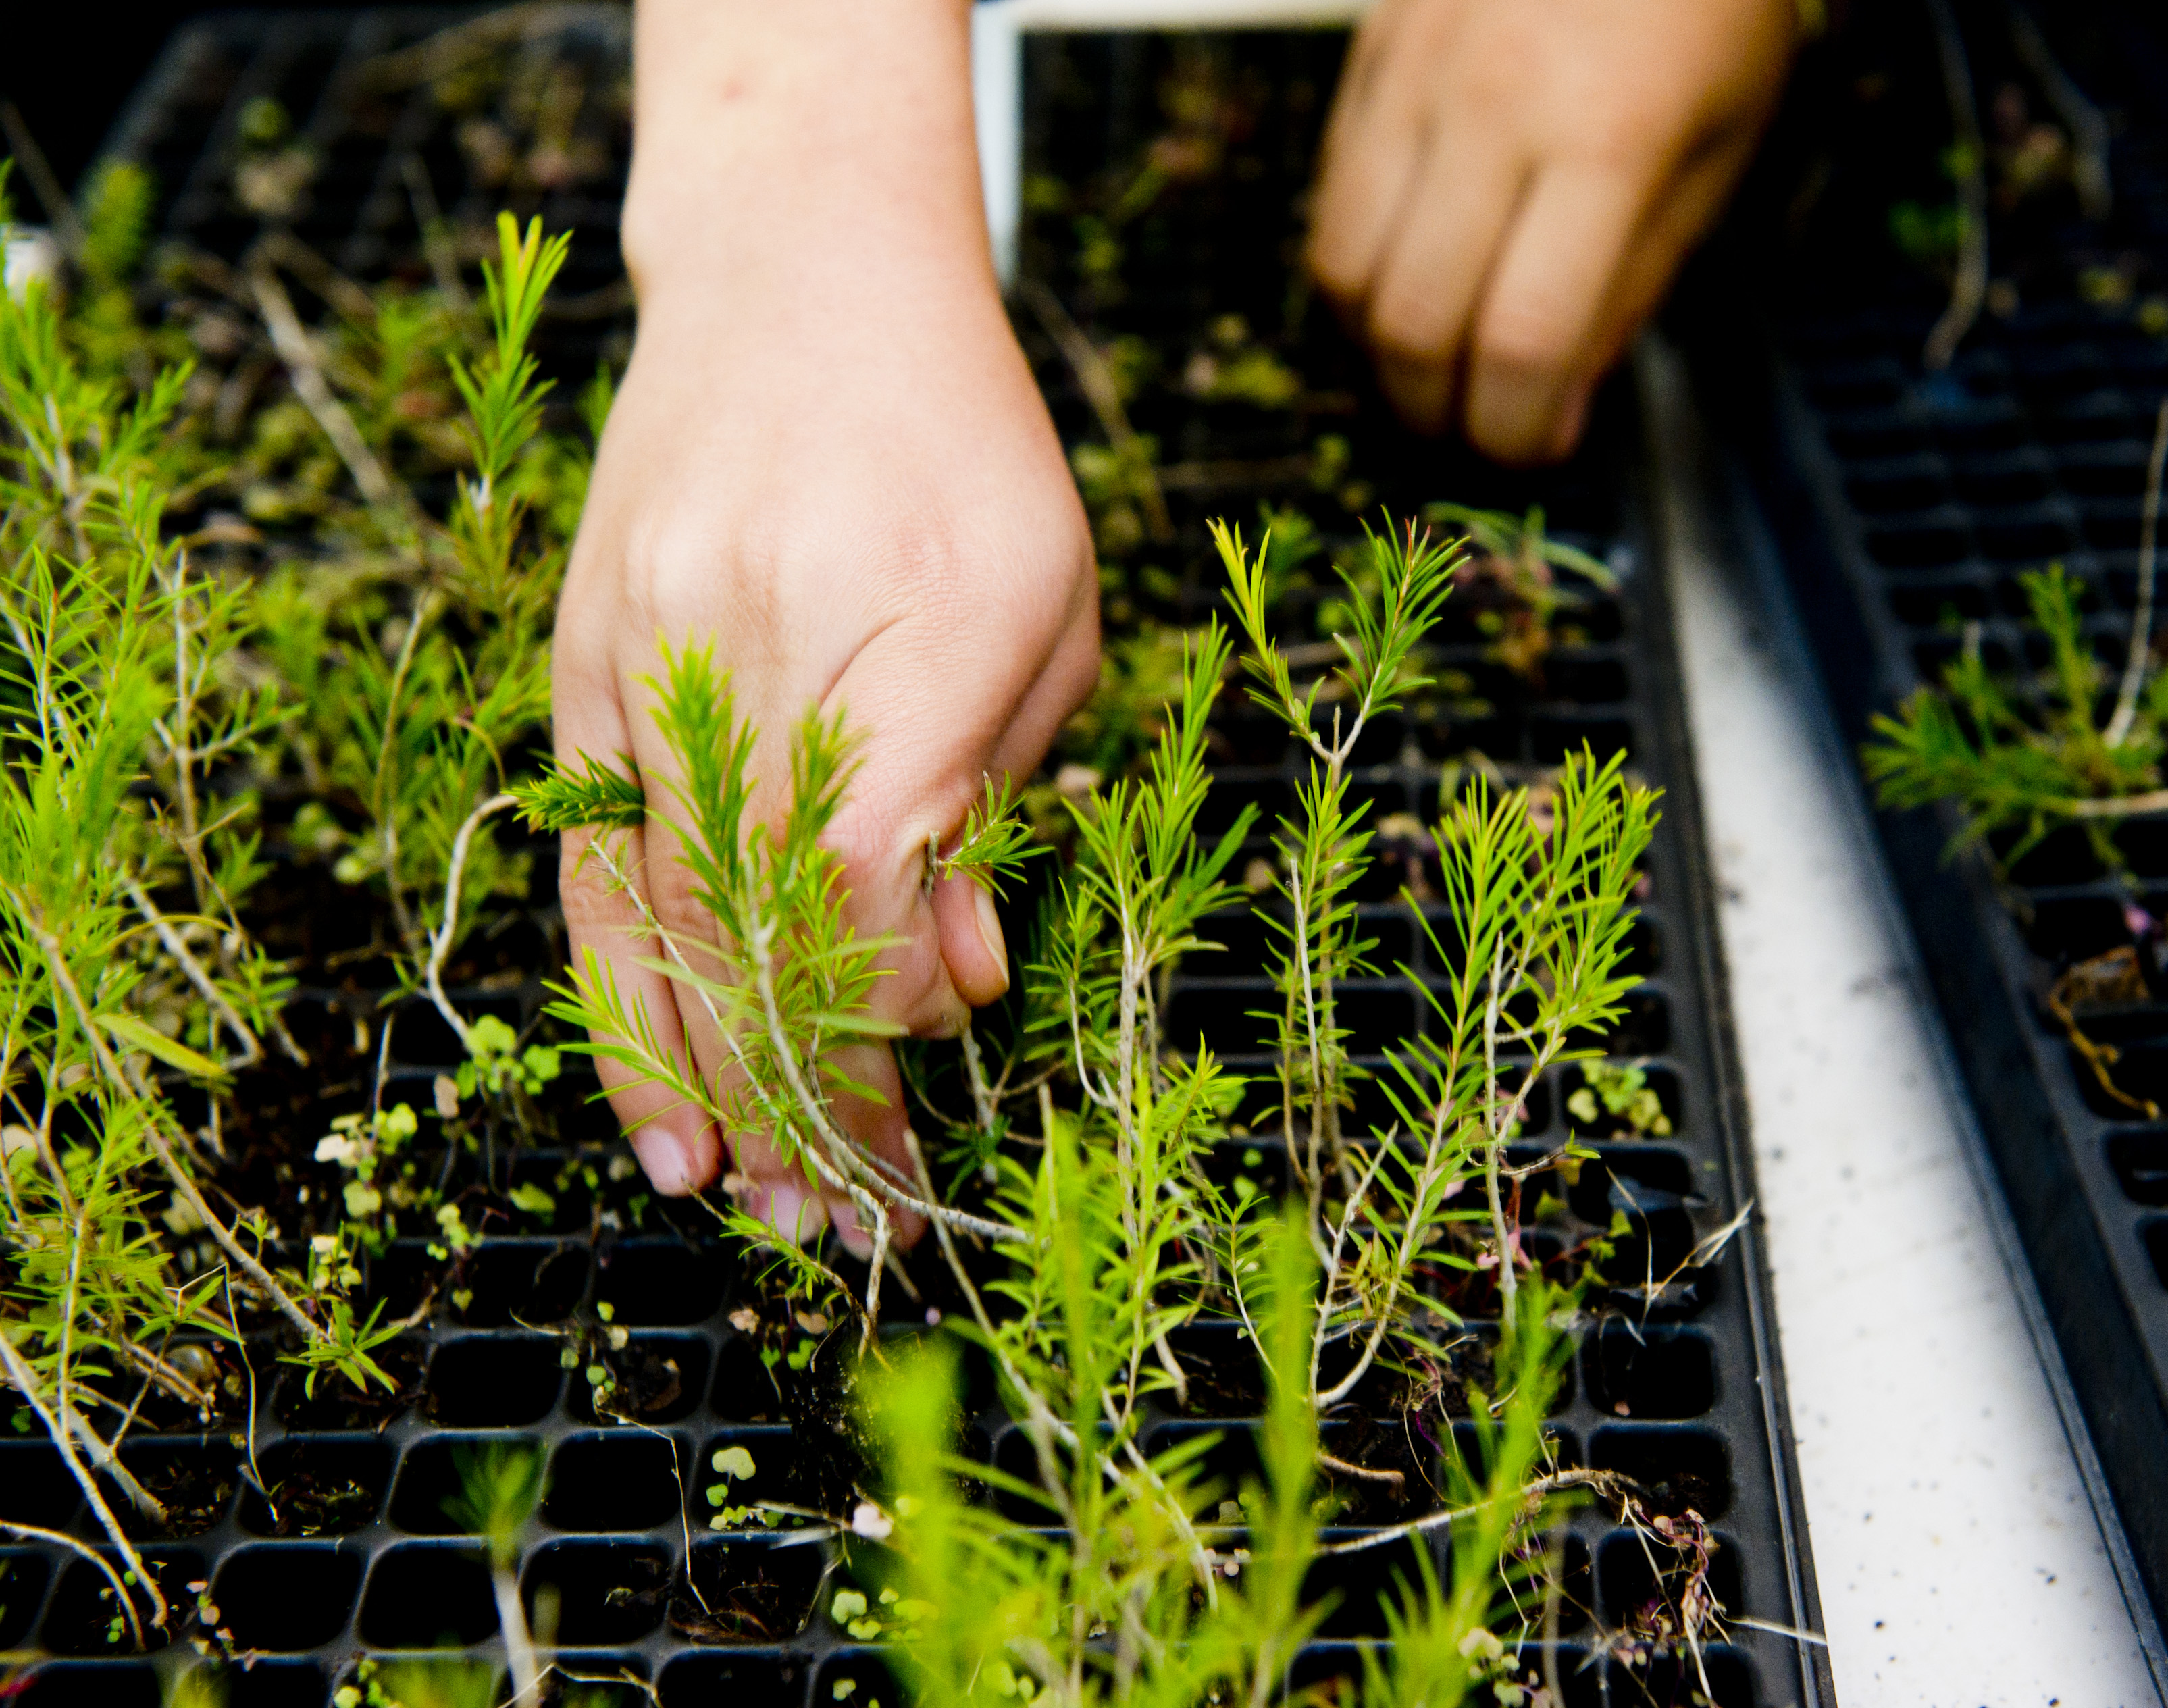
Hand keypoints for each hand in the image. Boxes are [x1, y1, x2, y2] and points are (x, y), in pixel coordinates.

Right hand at [554, 0, 1097, 1247]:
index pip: (871, 867)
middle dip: (801, 1089)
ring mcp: (647, 640)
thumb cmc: (963, 454)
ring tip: (730, 1200)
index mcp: (921, 609)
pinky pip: (589, 854)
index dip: (883, 1023)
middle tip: (835, 1227)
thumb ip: (996, 795)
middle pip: (759, 911)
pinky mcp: (579, 657)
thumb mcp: (1048, 608)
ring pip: (656, 900)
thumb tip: (955, 985)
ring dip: (695, 1070)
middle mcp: (762, 626)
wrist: (801, 278)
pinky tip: (645, 1091)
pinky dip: (612, 986)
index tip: (913, 1130)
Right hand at [1307, 0, 1799, 463]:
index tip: (1538, 447)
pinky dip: (1358, 271)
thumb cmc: (1703, 6)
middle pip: (1413, 324)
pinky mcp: (1370, 56)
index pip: (1524, 342)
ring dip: (1380, 350)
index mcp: (1609, 143)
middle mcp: (1494, 111)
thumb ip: (1639, 280)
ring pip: (1344, 271)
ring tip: (1432, 364)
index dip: (1518, 430)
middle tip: (1477, 425)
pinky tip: (1408, 279)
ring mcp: (1416, 78)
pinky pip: (1331, 200)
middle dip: (1438, 411)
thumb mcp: (1721, 146)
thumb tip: (1560, 403)